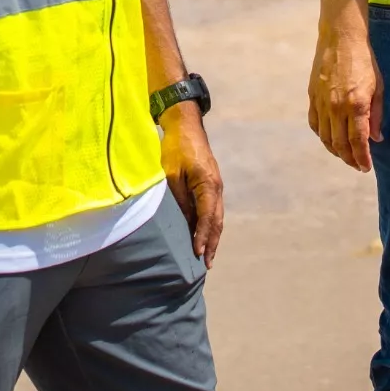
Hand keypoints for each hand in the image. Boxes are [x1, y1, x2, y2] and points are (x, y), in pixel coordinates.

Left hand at [162, 107, 225, 264]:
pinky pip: (213, 210)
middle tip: (207, 264)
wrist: (186, 125)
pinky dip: (210, 226)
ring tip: (208, 256)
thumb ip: (179, 199)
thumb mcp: (172, 175)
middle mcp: (217, 188)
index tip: (198, 252)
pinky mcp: (211, 185)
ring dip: (213, 237)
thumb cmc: (177, 148)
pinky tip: (204, 235)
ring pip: (217, 217)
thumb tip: (184, 222)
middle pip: (217, 221)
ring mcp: (216, 186)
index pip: (207, 217)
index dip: (202, 236)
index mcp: (208, 184)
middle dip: (212, 243)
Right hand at [306, 20, 382, 171]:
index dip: (362, 158)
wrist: (340, 38)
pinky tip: (330, 139)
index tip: (366, 167)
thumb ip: (377, 114)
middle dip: (350, 159)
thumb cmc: (365, 61)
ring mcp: (322, 103)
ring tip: (345, 156)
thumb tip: (376, 138)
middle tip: (357, 166)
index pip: (358, 141)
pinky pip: (315, 124)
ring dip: (336, 151)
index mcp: (356, 104)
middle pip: (340, 144)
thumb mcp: (378, 86)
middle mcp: (337, 107)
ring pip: (326, 138)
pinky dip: (322, 136)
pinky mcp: (312, 97)